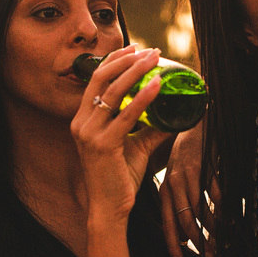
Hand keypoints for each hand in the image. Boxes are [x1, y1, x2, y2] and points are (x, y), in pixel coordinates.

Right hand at [71, 46, 170, 223]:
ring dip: (135, 71)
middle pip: (101, 79)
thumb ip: (151, 128)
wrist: (109, 208)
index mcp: (83, 119)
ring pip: (113, 91)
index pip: (96, 79)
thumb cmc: (119, 178)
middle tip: (150, 50)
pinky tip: (157, 85)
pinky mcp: (102, 145)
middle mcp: (81, 123)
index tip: (135, 48)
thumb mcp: (135, 146)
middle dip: (126, 60)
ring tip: (155, 59)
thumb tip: (176, 114)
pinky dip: (143, 97)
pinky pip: (126, 115)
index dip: (114, 60)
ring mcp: (89, 133)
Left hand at [158, 124, 216, 256]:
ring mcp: (189, 176)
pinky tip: (231, 218)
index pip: (167, 223)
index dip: (173, 245)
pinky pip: (216, 193)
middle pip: (185, 221)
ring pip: (201, 210)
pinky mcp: (204, 167)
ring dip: (214, 228)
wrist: (196, 124)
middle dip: (199, 242)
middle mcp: (173, 184)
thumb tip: (184, 235)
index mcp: (166, 189)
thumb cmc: (188, 156)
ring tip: (224, 242)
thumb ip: (180, 205)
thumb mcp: (178, 180)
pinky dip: (224, 207)